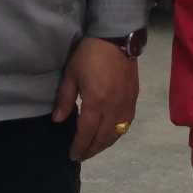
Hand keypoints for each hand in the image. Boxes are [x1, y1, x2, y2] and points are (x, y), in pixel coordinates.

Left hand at [52, 36, 139, 161]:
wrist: (116, 37)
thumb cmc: (89, 54)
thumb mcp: (71, 74)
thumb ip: (65, 99)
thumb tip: (58, 120)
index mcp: (96, 103)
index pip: (87, 134)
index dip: (79, 147)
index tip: (72, 155)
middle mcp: (113, 108)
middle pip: (103, 138)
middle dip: (92, 150)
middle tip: (82, 155)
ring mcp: (126, 105)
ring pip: (117, 134)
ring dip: (105, 144)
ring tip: (94, 147)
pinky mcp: (134, 99)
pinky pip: (127, 124)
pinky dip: (117, 134)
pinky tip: (110, 133)